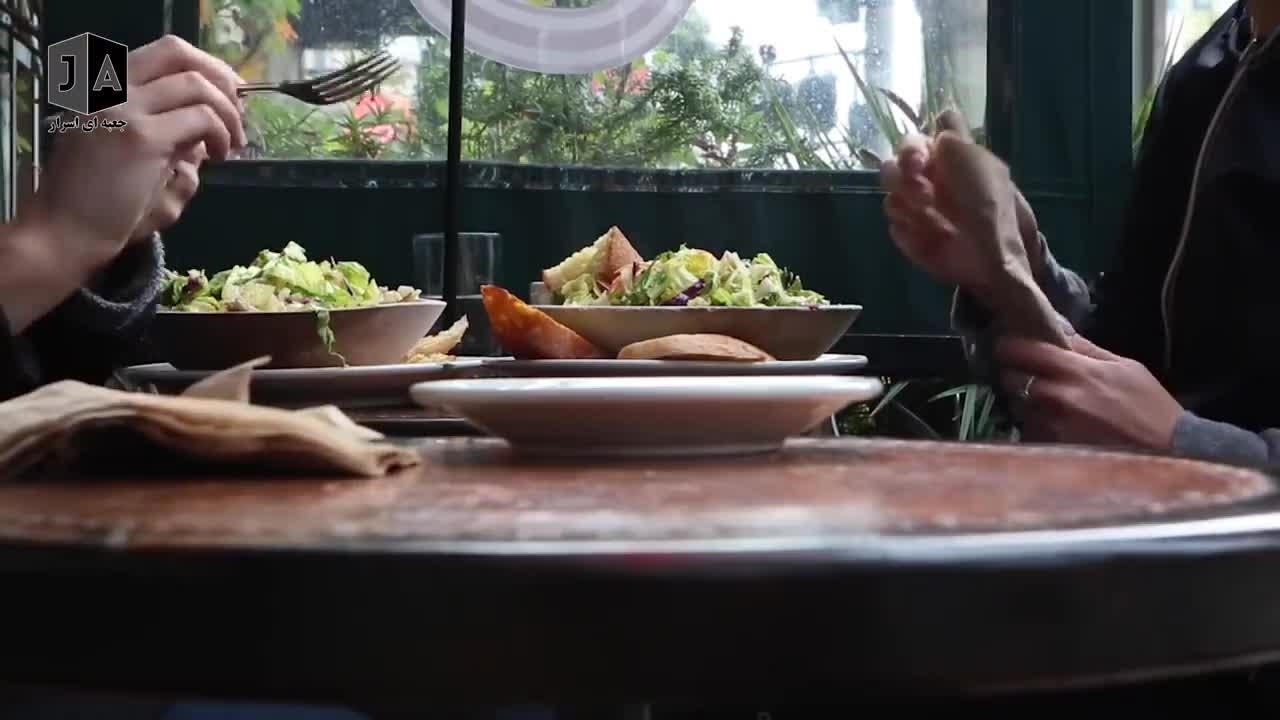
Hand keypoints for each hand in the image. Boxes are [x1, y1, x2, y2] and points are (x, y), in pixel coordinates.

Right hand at [25, 35, 245, 277]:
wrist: (68, 232)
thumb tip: (208, 127)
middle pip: (177, 52)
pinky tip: (219, 156)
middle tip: (240, 112)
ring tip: (230, 145)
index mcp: (104, 87)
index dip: (205, 67)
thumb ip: (174, 138)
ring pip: (196, 84)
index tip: (230, 94)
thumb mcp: (143, 158)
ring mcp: (123, 108)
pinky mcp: (141, 137)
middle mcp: (109, 87)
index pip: (164, 52)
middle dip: (220, 78)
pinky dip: (221, 133)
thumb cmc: (103, 202)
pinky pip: (201, 117)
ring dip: (227, 112)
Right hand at [880, 110, 1044, 288]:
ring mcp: (916, 202)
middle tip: (921, 187)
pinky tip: (926, 231)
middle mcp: (931, 175)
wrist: (985, 255)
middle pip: (898, 156)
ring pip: (889, 183)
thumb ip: (953, 140)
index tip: (923, 156)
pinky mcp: (907, 228)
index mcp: (951, 157)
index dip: (918, 141)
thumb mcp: (978, 163)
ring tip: (928, 211)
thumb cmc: (988, 205)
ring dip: (906, 195)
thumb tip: (934, 136)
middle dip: (904, 168)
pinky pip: (891, 216)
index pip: (924, 135)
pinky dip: (906, 222)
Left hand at [995, 333, 1182, 450]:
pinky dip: (1036, 425)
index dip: (1010, 346)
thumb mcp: (1125, 367)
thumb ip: (1087, 350)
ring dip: (1024, 402)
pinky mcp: (1053, 448)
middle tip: (1023, 374)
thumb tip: (1060, 331)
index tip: (1007, 344)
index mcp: (1076, 370)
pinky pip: (1031, 430)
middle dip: (1013, 374)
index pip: (1024, 350)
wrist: (1168, 452)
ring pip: (1018, 406)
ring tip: (1045, 403)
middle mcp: (1057, 397)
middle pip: (1011, 378)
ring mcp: (1051, 425)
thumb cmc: (1150, 406)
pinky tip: (1054, 426)